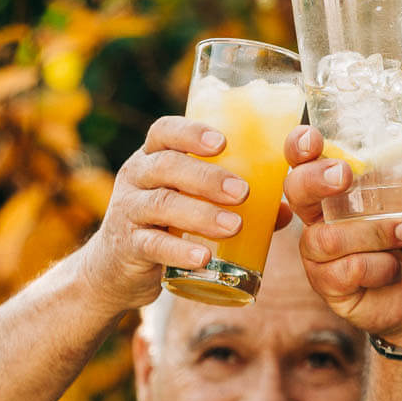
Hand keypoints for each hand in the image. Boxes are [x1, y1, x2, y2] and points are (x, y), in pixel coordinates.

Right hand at [78, 117, 289, 313]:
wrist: (116, 269)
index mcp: (153, 158)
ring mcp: (127, 212)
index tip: (222, 142)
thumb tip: (285, 209)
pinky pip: (152, 245)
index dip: (191, 132)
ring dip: (200, 214)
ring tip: (233, 226)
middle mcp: (136, 178)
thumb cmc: (165, 226)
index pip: (164, 131)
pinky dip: (179, 251)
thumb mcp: (191, 204)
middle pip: (166, 166)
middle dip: (206, 177)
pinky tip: (204, 258)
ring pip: (161, 205)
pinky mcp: (127, 247)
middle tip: (242, 192)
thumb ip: (234, 203)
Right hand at [283, 126, 401, 345]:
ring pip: (329, 236)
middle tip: (344, 177)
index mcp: (339, 186)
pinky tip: (395, 270)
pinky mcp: (329, 285)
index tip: (313, 140)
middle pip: (296, 190)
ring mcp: (321, 253)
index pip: (306, 159)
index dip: (300, 147)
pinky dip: (379, 267)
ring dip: (375, 233)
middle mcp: (322, 216)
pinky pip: (346, 270)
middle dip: (315, 180)